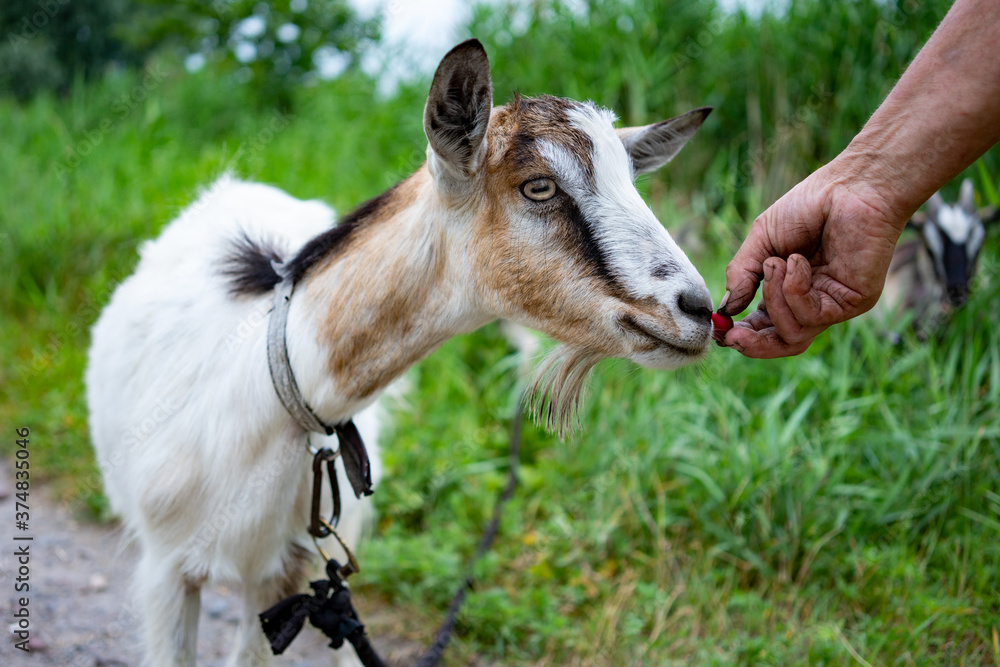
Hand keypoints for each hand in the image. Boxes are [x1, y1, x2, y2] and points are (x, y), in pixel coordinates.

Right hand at [719, 163, 905, 357]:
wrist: (851, 186)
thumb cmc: (809, 205)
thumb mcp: (762, 241)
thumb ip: (742, 275)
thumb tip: (726, 310)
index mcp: (789, 291)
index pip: (764, 327)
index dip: (741, 334)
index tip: (720, 329)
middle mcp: (813, 302)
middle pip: (783, 343)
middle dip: (754, 344)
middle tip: (732, 335)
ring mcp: (834, 305)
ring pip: (793, 334)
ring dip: (774, 299)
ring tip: (775, 263)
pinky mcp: (852, 303)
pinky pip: (811, 315)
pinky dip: (794, 289)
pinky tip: (797, 261)